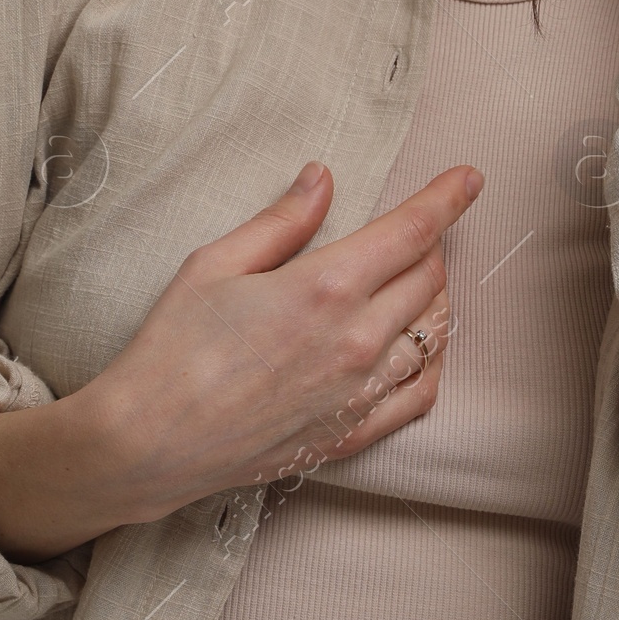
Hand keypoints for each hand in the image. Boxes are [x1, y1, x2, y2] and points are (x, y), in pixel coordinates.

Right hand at [90, 160, 478, 523]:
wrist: (148, 441)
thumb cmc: (173, 346)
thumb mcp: (217, 262)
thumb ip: (282, 220)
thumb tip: (323, 178)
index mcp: (324, 287)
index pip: (412, 231)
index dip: (447, 198)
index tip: (470, 178)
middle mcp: (356, 340)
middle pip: (429, 278)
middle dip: (432, 243)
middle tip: (416, 230)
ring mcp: (359, 393)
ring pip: (433, 334)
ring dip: (435, 298)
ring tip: (418, 280)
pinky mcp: (351, 435)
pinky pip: (420, 395)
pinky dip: (432, 363)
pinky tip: (420, 348)